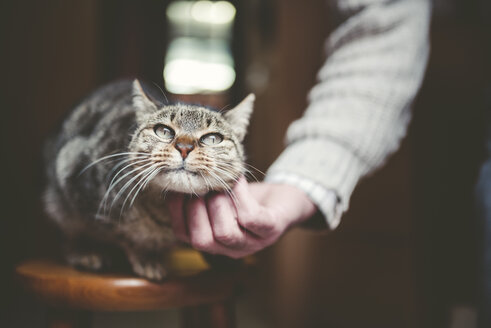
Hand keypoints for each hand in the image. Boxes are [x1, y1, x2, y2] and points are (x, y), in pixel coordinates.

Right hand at [166, 177, 316, 257]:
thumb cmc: (248, 198)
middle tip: (200, 184)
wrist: (285, 199)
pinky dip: (240, 196)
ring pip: (226, 233)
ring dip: (217, 203)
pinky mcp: (272, 229)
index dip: (176, 212)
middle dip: (195, 210)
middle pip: (203, 241)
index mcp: (215, 242)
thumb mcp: (220, 198)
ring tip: (220, 182)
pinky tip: (236, 179)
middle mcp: (232, 249)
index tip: (176, 188)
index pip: (184, 236)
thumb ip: (200, 194)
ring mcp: (254, 242)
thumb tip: (175, 176)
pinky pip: (251, 218)